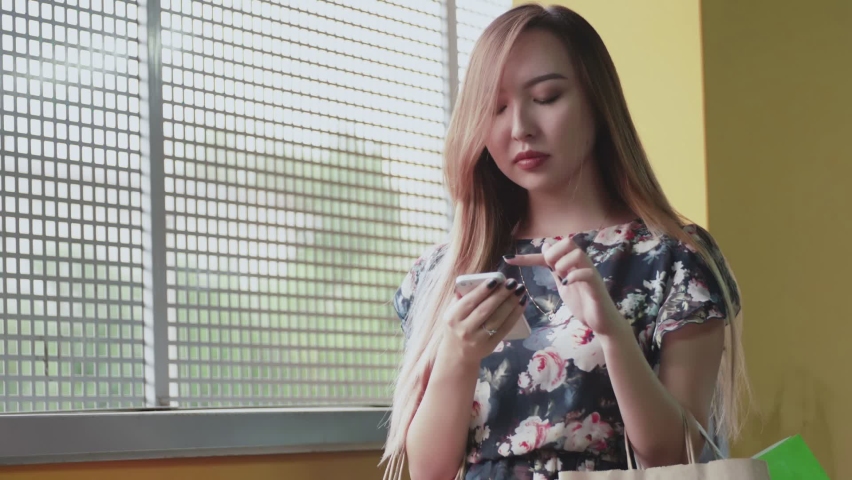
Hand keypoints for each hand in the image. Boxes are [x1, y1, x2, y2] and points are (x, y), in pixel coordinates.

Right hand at [441, 278, 528, 364]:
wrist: (457, 353)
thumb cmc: (456, 325)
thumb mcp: (451, 311)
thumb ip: (462, 297)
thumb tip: (479, 280)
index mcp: (452, 317)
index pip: (469, 301)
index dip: (483, 290)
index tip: (496, 279)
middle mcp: (464, 329)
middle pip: (486, 309)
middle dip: (501, 294)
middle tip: (512, 282)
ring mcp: (478, 339)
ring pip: (497, 319)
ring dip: (511, 303)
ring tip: (520, 290)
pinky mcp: (490, 345)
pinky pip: (505, 328)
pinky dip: (515, 315)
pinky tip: (521, 304)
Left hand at [504, 238, 625, 337]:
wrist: (601, 322)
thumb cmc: (583, 303)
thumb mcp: (562, 284)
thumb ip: (554, 268)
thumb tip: (544, 248)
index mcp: (571, 263)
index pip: (549, 251)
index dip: (527, 256)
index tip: (508, 260)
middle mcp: (581, 264)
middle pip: (568, 241)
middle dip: (553, 252)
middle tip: (550, 268)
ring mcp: (590, 273)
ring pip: (578, 253)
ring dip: (563, 263)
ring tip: (561, 277)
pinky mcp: (597, 285)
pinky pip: (587, 273)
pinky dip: (574, 276)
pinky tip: (567, 284)